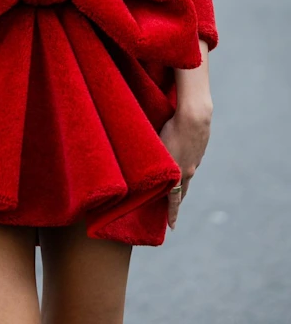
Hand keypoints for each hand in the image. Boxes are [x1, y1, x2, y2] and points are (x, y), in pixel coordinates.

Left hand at [159, 106, 212, 230]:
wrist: (195, 116)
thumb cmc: (172, 130)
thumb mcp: (159, 149)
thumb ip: (155, 163)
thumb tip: (145, 171)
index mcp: (179, 173)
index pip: (175, 199)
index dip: (172, 213)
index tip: (172, 227)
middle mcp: (190, 169)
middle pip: (183, 190)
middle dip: (177, 199)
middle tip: (172, 209)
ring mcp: (197, 159)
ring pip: (187, 173)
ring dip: (181, 179)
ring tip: (174, 181)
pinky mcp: (200, 148)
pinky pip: (191, 159)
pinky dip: (185, 162)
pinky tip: (181, 154)